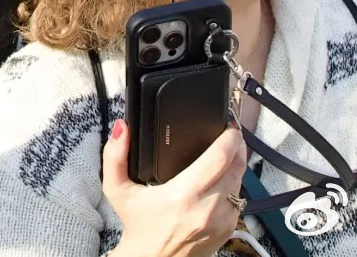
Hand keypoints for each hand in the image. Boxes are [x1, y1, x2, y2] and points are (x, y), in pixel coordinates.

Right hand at [102, 120, 245, 256]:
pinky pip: (239, 200)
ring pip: (240, 184)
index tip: (230, 127)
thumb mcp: (117, 190)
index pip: (218, 159)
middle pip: (236, 168)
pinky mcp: (228, 229)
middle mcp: (207, 208)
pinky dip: (234, 186)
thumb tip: (123, 128)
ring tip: (228, 153)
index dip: (229, 139)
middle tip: (231, 134)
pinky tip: (223, 179)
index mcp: (183, 196)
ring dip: (237, 166)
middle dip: (237, 147)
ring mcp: (221, 221)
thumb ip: (115, 156)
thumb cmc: (138, 225)